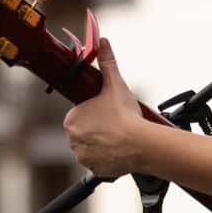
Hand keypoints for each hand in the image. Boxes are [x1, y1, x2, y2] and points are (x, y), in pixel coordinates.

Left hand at [63, 39, 150, 177]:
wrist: (139, 143)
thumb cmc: (125, 115)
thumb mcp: (115, 84)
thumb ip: (107, 62)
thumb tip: (103, 42)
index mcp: (71, 120)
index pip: (80, 114)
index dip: (96, 112)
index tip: (109, 113)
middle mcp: (72, 140)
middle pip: (85, 132)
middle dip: (98, 129)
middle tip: (116, 125)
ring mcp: (82, 156)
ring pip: (91, 147)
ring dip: (102, 144)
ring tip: (119, 138)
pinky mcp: (94, 170)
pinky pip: (99, 163)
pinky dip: (107, 159)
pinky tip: (119, 151)